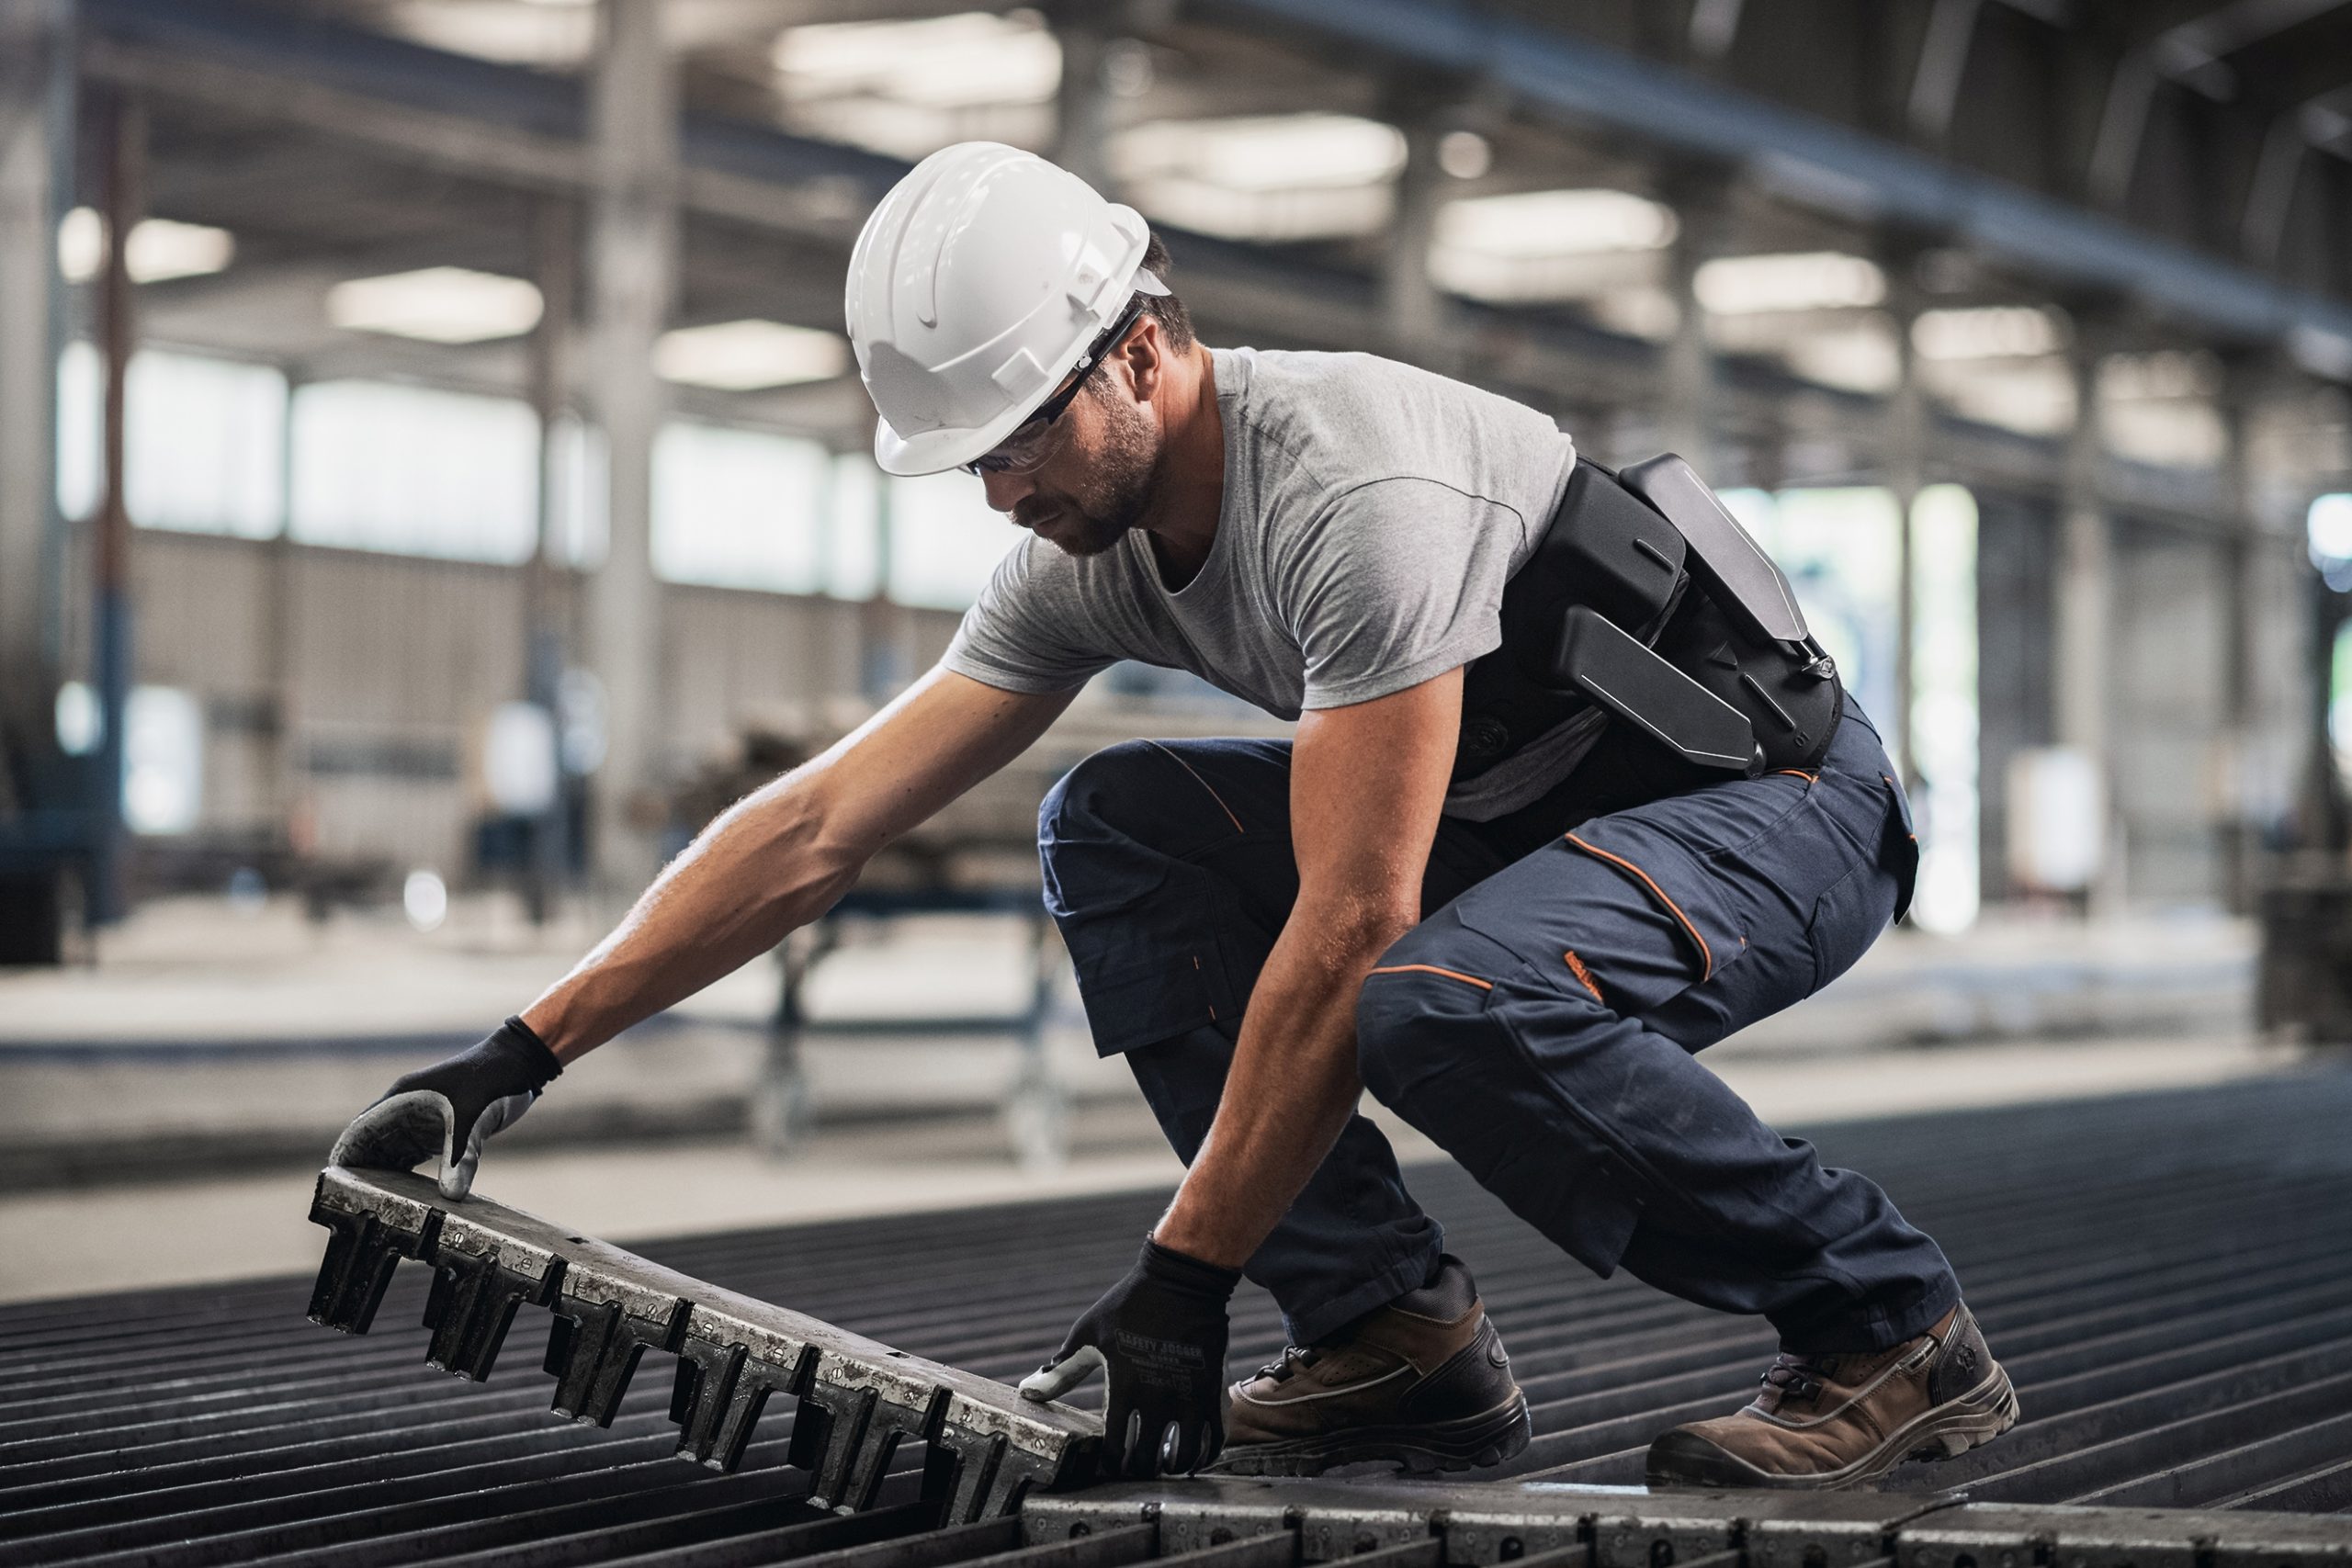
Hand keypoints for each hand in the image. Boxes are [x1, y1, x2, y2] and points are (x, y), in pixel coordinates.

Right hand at [329, 1018, 561, 1198]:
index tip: (333, 1184)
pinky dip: (406, 1175)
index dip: (345, 1155)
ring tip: (375, 1209)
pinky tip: (406, 1198)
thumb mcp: (476, 1119)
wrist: (521, 1063)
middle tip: (354, 1207)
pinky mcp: (437, 1130)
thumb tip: (451, 1196)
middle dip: (362, 1174)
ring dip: (383, 1177)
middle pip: (371, 1147)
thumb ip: (461, 1156)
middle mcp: (405, 1110)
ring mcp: (420, 1121)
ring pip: (391, 1154)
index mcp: (402, 1099)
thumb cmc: (493, 1079)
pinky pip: (413, 1156)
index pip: (361, 1130)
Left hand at [1018, 1237, 1238, 1477]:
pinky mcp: (1211, 1391)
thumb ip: (1060, 1371)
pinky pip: (1214, 1439)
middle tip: (1134, 1467)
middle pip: (1146, 1462)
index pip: (1113, 1450)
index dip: (1109, 1467)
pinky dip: (1203, 1455)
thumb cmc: (1129, 1305)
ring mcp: (1187, 1397)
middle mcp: (1156, 1400)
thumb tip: (1028, 1394)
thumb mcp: (1088, 1335)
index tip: (1108, 1466)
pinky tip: (1193, 1454)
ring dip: (1171, 1468)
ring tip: (1163, 1463)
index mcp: (1123, 1389)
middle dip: (1137, 1471)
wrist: (1180, 1281)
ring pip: (1182, 1458)